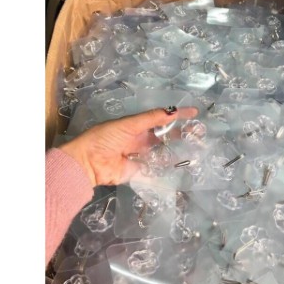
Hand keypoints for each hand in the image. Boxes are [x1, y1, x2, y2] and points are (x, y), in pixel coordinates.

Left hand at [59, 106, 198, 186]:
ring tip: (192, 148)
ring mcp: (139, 156)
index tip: (194, 113)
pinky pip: (153, 169)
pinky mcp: (136, 171)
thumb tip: (173, 111)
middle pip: (163, 136)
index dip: (176, 115)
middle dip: (179, 134)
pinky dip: (165, 167)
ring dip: (174, 150)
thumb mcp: (129, 124)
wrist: (87, 162)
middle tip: (197, 133)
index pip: (160, 118)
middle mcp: (139, 139)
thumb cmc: (105, 137)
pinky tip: (179, 164)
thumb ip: (151, 119)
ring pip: (160, 152)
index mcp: (136, 125)